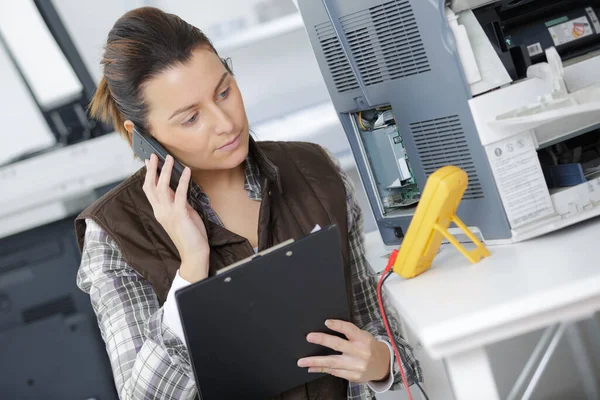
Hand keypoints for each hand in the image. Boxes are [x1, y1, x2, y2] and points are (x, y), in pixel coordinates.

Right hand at [143, 153, 208, 282]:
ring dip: (166, 171)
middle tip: (154, 155)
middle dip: (152, 170)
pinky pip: (180, 194)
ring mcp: (168, 213)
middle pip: (151, 187)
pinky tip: (187, 171)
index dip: (149, 176)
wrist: (194, 254)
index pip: (150, 191)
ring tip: (170, 159)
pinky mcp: (180, 215)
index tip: (149, 162)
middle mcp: (160, 211)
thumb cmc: (190, 235)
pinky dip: (183, 181)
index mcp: (160, 212)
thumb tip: (178, 189)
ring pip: (162, 188)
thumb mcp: (183, 215)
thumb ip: (179, 203)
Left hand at [298, 320, 390, 382]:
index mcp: (363, 339)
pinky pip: (334, 372)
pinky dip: (321, 369)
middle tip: (309, 337)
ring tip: (302, 361)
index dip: (338, 325)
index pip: (350, 329)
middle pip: (338, 345)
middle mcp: (360, 352)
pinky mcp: (352, 376)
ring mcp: (356, 365)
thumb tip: (328, 327)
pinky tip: (311, 368)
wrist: (382, 365)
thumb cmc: (369, 347)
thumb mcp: (363, 336)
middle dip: (322, 340)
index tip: (326, 322)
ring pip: (332, 362)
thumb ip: (349, 333)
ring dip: (315, 361)